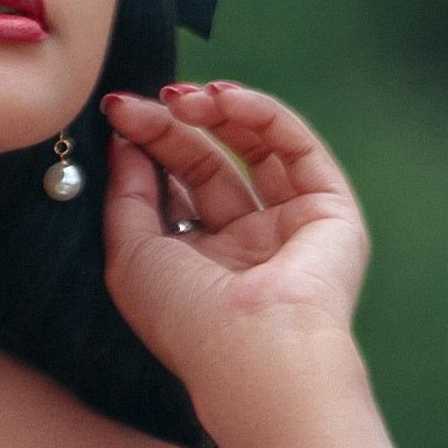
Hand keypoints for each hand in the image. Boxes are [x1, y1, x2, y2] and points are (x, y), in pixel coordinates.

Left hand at [95, 74, 369, 398]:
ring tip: (179, 98)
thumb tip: (125, 140)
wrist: (254, 349)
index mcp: (200, 263)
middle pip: (208, 163)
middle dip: (174, 127)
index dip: (148, 146)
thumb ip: (126, 194)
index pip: (174, 188)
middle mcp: (246, 244)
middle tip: (143, 100)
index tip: (117, 112)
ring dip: (216, 113)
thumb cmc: (187, 319)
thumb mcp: (131, 254)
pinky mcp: (330, 210)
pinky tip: (223, 99)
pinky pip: (295, 145)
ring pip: (254, 148)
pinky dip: (260, 113)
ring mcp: (290, 226)